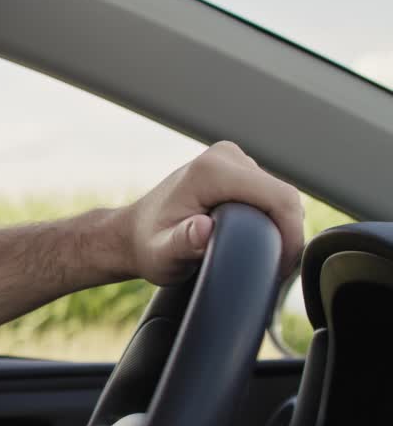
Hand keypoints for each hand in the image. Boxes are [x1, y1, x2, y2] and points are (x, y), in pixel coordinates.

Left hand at [119, 141, 304, 284]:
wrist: (134, 233)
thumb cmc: (147, 246)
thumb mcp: (161, 254)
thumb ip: (181, 243)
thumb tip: (203, 229)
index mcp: (211, 171)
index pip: (278, 197)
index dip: (291, 233)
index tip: (282, 265)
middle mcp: (225, 157)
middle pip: (284, 195)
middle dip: (289, 233)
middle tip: (277, 268)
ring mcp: (233, 159)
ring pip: (280, 194)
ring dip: (282, 226)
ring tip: (268, 258)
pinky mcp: (238, 168)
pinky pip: (270, 193)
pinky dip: (273, 218)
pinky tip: (261, 241)